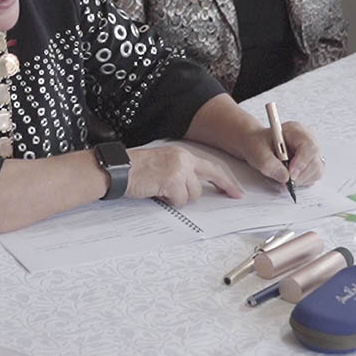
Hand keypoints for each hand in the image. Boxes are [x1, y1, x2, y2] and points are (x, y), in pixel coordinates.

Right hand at [125, 145, 243, 204]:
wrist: (119, 170)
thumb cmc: (135, 169)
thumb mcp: (163, 163)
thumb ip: (180, 171)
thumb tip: (193, 188)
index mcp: (182, 154)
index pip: (211, 167)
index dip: (226, 181)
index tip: (236, 191)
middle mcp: (183, 160)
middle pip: (204, 183)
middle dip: (203, 193)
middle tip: (229, 195)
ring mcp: (179, 170)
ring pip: (192, 195)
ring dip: (179, 198)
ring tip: (162, 191)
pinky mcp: (172, 182)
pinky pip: (180, 200)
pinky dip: (169, 202)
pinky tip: (157, 193)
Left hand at [239, 120, 324, 186]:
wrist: (257, 146)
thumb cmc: (258, 145)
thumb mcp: (257, 152)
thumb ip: (270, 164)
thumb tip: (286, 178)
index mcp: (296, 131)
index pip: (309, 146)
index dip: (302, 162)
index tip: (290, 173)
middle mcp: (307, 140)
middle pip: (315, 161)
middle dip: (300, 175)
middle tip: (285, 181)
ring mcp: (311, 152)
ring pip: (316, 171)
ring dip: (300, 180)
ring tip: (283, 178)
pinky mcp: (311, 164)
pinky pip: (313, 177)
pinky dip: (301, 182)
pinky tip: (288, 177)